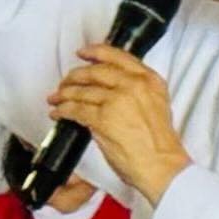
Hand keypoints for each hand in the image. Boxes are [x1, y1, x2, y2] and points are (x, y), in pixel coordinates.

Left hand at [45, 46, 190, 205]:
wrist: (161, 166)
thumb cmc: (159, 145)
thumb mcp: (155, 106)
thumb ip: (136, 91)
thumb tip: (109, 89)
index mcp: (149, 80)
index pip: (118, 56)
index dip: (96, 52)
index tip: (83, 52)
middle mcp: (134, 85)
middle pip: (95, 72)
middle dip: (75, 76)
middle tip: (65, 82)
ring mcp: (117, 100)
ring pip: (82, 91)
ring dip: (64, 94)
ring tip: (56, 98)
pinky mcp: (103, 119)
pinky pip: (75, 109)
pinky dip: (62, 110)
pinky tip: (57, 113)